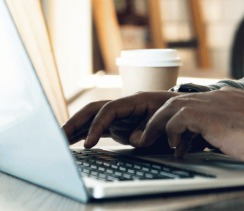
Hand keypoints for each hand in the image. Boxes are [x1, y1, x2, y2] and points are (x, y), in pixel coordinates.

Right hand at [62, 92, 182, 148]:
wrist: (185, 113)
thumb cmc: (177, 116)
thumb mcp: (167, 123)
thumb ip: (148, 130)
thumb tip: (133, 138)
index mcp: (136, 100)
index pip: (109, 109)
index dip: (97, 125)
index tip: (89, 143)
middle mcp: (124, 105)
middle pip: (94, 109)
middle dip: (75, 122)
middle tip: (59, 137)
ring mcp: (121, 115)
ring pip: (92, 118)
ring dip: (76, 127)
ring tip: (58, 141)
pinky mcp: (119, 125)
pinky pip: (97, 127)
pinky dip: (84, 133)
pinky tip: (72, 141)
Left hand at [139, 88, 243, 163]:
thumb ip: (230, 132)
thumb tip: (220, 144)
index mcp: (226, 100)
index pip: (191, 103)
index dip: (174, 117)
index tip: (167, 136)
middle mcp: (217, 97)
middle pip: (174, 100)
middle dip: (156, 119)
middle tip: (145, 136)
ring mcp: (214, 104)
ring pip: (171, 107)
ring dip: (156, 125)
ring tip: (147, 141)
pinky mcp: (212, 115)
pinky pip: (179, 117)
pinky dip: (171, 132)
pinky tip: (176, 147)